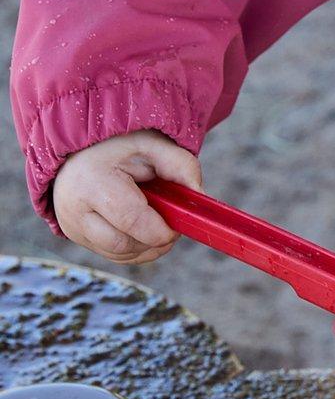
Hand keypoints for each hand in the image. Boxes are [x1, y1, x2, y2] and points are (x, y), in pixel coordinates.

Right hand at [52, 130, 202, 264]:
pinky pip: (111, 254)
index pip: (131, 221)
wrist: (81, 149)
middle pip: (123, 244)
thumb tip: (199, 198)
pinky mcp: (75, 236)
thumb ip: (181, 166)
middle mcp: (75, 209)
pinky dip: (135, 248)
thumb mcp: (153, 144)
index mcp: (92, 182)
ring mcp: (71, 226)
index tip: (178, 225)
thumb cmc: (120, 146)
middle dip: (154, 241)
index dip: (161, 230)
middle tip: (171, 225)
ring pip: (118, 254)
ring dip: (146, 247)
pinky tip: (144, 229)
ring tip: (157, 222)